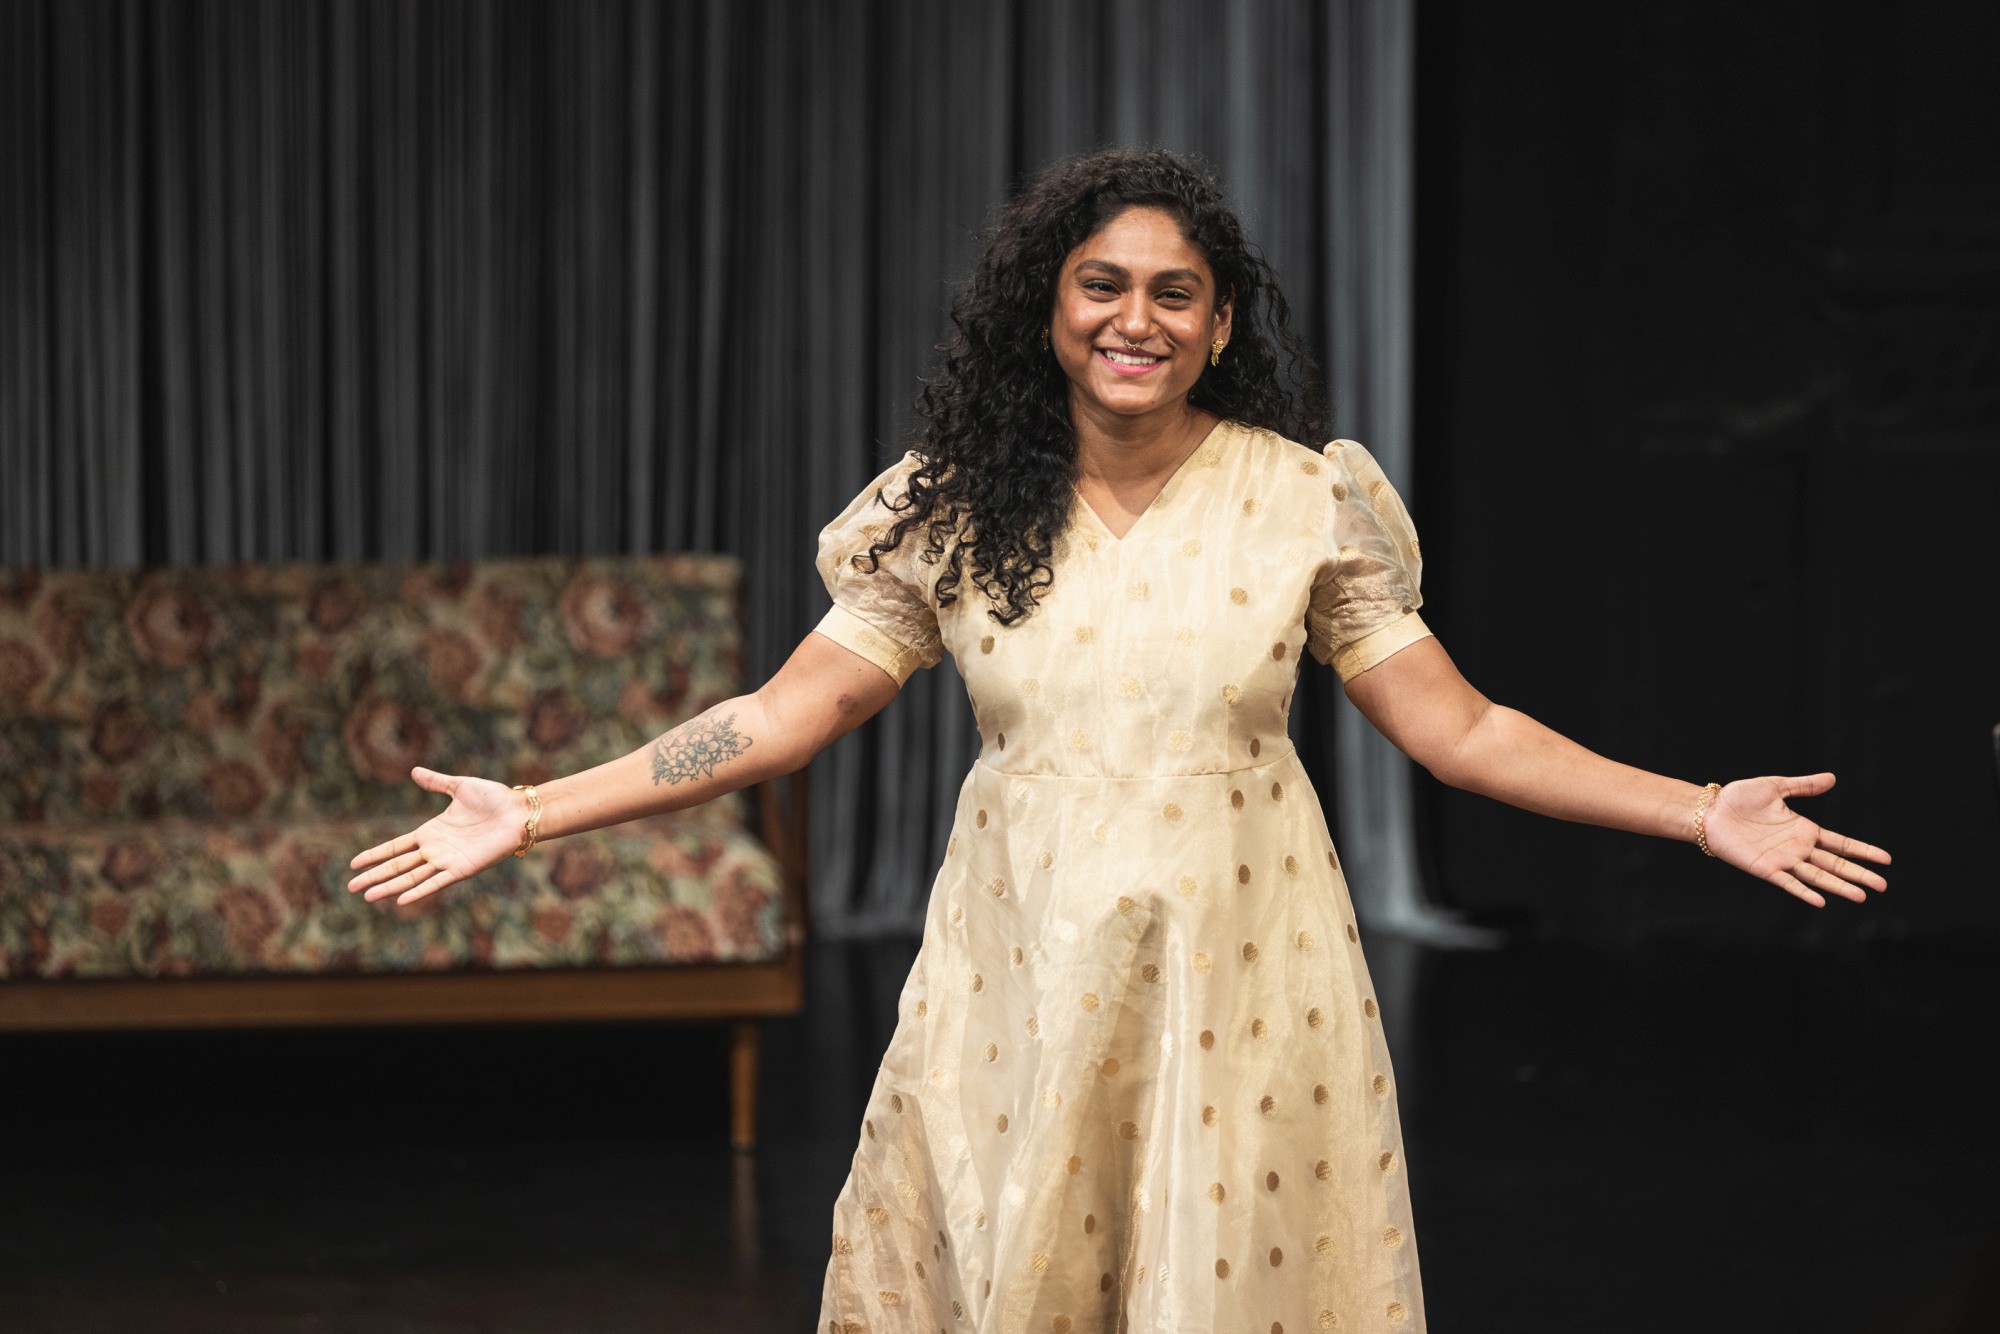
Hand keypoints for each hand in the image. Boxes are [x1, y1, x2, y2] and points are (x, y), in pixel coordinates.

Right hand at [346, 767, 528, 905]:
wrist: (519, 811)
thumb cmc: (494, 798)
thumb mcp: (459, 787)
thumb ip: (436, 782)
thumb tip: (414, 771)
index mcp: (432, 832)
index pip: (396, 846)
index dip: (375, 855)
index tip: (354, 863)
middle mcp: (436, 850)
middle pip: (398, 865)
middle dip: (374, 876)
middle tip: (350, 887)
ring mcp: (447, 861)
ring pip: (411, 877)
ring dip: (390, 887)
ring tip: (367, 897)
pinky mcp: (462, 869)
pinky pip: (436, 883)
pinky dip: (419, 891)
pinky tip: (401, 900)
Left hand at [1700, 772, 1890, 907]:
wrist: (1709, 810)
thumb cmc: (1738, 798)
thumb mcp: (1776, 787)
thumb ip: (1804, 786)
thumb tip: (1832, 778)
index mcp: (1803, 830)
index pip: (1840, 844)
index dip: (1862, 851)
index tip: (1886, 859)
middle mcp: (1797, 848)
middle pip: (1834, 864)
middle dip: (1859, 874)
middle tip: (1883, 885)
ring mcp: (1782, 860)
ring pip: (1817, 877)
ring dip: (1839, 886)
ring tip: (1861, 896)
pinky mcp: (1765, 868)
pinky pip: (1788, 883)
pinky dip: (1804, 892)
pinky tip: (1822, 900)